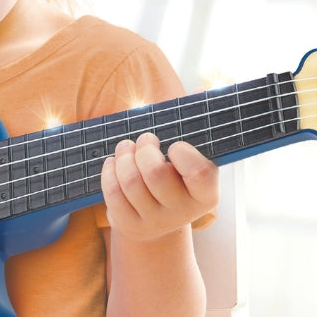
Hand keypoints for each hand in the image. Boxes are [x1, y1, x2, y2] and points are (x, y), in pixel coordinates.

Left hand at [101, 132, 219, 242]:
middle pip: (156, 173)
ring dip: (124, 156)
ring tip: (126, 147)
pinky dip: (110, 171)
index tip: (174, 146)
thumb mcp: (194, 156)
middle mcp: (183, 213)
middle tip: (145, 139)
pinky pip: (113, 194)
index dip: (183, 153)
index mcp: (206, 195)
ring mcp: (156, 223)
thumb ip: (198, 123)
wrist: (161, 215)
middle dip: (145, 148)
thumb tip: (202, 89)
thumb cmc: (179, 173)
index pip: (199, 173)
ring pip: (131, 181)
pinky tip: (114, 163)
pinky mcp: (131, 226)